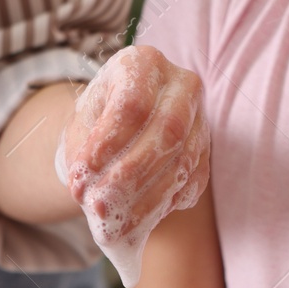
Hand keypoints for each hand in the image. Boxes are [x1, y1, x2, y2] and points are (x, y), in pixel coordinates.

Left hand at [56, 45, 208, 286]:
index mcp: (144, 63)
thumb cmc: (97, 121)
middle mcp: (181, 85)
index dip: (109, 142)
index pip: (133, 102)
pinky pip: (193, 182)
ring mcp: (200, 119)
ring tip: (113, 224)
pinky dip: (165, 205)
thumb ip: (84, 157)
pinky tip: (138, 220)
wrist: (120, 127)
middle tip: (98, 206)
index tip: (82, 174)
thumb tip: (94, 202)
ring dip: (148, 199)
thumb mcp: (82, 128)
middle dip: (131, 175)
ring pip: (183, 162)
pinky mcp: (206, 152)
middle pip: (168, 131)